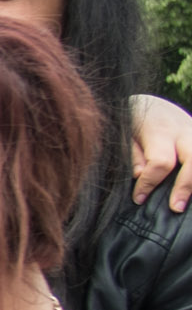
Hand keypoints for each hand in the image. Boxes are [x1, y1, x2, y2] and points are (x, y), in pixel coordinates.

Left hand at [130, 94, 191, 211]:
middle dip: (185, 186)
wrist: (150, 102)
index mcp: (160, 130)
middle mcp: (184, 130)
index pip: (160, 162)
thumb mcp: (125, 134)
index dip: (150, 183)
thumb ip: (133, 155)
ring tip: (188, 201)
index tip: (139, 198)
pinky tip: (191, 189)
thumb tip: (140, 175)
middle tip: (175, 207)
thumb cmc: (132, 121)